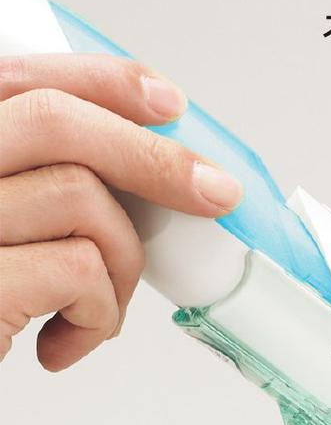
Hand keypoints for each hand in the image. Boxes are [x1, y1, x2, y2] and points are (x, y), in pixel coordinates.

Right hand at [0, 54, 242, 370]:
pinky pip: (78, 272)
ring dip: (119, 268)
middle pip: (58, 123)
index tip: (168, 102)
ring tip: (96, 312)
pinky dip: (96, 315)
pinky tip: (64, 344)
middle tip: (216, 194)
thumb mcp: (0, 225)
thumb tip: (145, 175)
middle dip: (154, 159)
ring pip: (83, 201)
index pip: (22, 80)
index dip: (102, 83)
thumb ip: (39, 185)